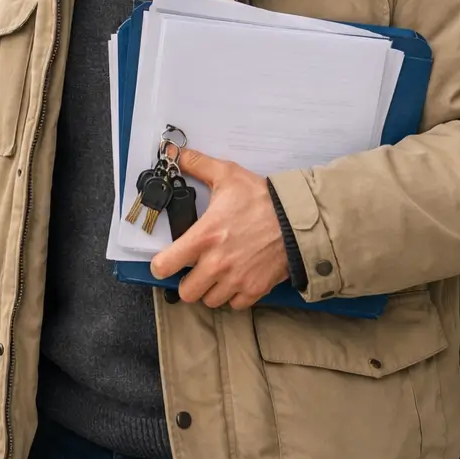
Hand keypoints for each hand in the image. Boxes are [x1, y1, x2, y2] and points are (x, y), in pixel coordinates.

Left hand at [149, 149, 289, 309]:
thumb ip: (198, 164)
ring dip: (210, 290)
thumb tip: (175, 154)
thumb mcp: (228, 175)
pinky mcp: (255, 289)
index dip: (160, 265)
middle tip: (195, 269)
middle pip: (186, 293)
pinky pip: (234, 304)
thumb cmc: (262, 199)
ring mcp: (236, 279)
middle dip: (187, 282)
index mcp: (205, 236)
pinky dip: (233, 296)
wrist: (298, 219)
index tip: (165, 262)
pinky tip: (236, 279)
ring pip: (209, 301)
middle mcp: (217, 263)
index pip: (166, 265)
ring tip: (217, 274)